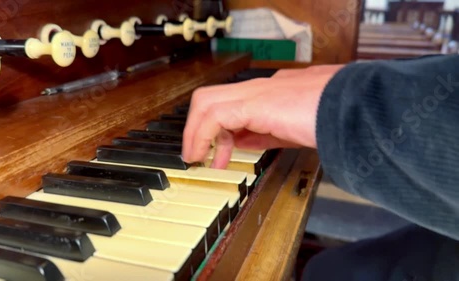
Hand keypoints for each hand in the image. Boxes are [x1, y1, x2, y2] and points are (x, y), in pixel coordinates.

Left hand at [182, 64, 343, 168]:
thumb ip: (267, 134)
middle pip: (211, 97)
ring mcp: (257, 91)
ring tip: (197, 158)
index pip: (231, 104)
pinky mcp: (256, 102)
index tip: (219, 153)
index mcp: (270, 93)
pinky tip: (208, 156)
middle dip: (198, 127)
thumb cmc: (336, 118)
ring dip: (196, 132)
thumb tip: (246, 141)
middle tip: (197, 154)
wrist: (357, 110)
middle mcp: (259, 88)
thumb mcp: (293, 130)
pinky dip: (204, 136)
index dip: (219, 130)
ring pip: (207, 102)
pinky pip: (216, 115)